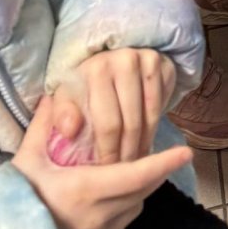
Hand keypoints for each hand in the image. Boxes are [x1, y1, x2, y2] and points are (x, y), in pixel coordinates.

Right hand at [13, 97, 191, 228]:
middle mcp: (100, 216)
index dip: (163, 163)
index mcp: (86, 191)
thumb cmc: (13, 206)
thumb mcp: (25, 164)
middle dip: (156, 171)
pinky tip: (115, 196)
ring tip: (137, 171)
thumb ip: (42, 127)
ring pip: (134, 207)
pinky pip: (122, 223)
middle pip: (142, 189)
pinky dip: (125, 207)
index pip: (137, 175)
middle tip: (166, 154)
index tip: (186, 152)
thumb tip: (54, 96)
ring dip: (139, 189)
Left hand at [50, 48, 177, 165]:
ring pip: (150, 117)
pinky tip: (146, 141)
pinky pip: (163, 106)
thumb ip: (62, 114)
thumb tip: (69, 130)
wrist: (110, 57)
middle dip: (127, 153)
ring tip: (135, 161)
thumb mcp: (67, 97)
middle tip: (123, 171)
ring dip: (143, 144)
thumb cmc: (85, 84)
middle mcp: (124, 61)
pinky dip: (154, 128)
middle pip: (131, 122)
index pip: (107, 123)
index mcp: (97, 69)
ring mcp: (147, 61)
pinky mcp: (164, 65)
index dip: (107, 152)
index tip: (105, 171)